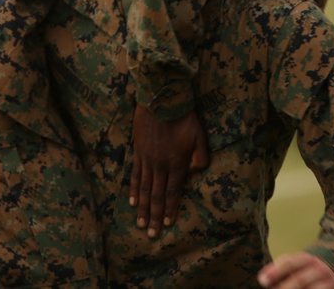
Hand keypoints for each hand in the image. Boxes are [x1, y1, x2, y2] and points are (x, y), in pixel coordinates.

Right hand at [129, 104, 209, 237]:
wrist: (161, 98)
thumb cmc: (184, 116)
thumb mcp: (200, 135)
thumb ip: (200, 156)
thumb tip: (196, 173)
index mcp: (177, 163)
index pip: (174, 191)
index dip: (170, 209)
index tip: (167, 224)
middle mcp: (161, 165)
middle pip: (158, 195)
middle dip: (155, 216)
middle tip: (151, 233)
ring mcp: (147, 159)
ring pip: (145, 188)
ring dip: (143, 207)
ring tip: (141, 223)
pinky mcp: (138, 151)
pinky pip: (135, 174)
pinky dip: (134, 189)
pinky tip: (132, 201)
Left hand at [257, 252, 333, 288]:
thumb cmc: (307, 269)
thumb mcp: (295, 264)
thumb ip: (279, 268)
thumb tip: (262, 278)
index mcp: (306, 259)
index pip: (289, 263)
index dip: (275, 272)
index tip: (262, 281)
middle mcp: (318, 269)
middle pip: (300, 279)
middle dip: (284, 288)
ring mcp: (328, 281)